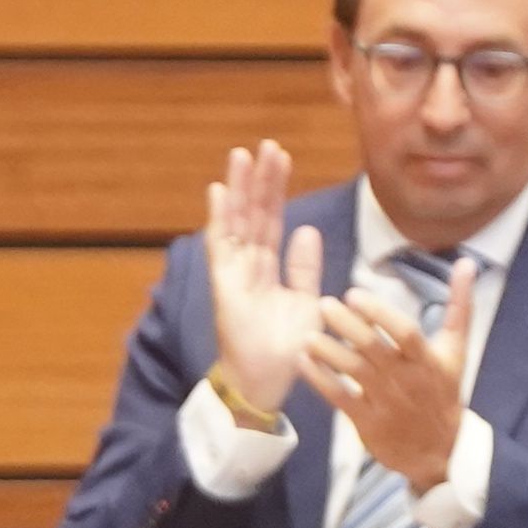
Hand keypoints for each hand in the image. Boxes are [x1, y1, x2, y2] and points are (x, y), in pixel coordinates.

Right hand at [204, 141, 325, 414]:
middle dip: (260, 180)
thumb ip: (306, 268)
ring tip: (242, 154)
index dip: (277, 189)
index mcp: (269, 267)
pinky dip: (219, 217)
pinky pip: (220, 245)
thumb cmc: (287, 349)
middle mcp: (248, 265)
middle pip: (254, 213)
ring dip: (239, 188)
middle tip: (267, 145)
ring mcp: (233, 272)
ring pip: (236, 221)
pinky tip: (219, 190)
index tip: (282, 158)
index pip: (273, 219)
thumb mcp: (308, 302)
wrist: (267, 382)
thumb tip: (307, 231)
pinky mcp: (223, 284)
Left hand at [301, 259, 475, 494]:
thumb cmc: (443, 391)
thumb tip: (466, 262)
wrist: (439, 450)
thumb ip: (460, 305)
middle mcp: (407, 380)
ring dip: (330, 352)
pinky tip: (304, 359)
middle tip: (324, 304)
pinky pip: (340, 398)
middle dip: (349, 326)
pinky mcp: (368, 422)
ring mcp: (386, 403)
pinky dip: (321, 379)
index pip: (406, 333)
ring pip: (355, 373)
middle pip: (375, 350)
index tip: (355, 294)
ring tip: (309, 333)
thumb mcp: (456, 350)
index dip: (380, 314)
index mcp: (428, 360)